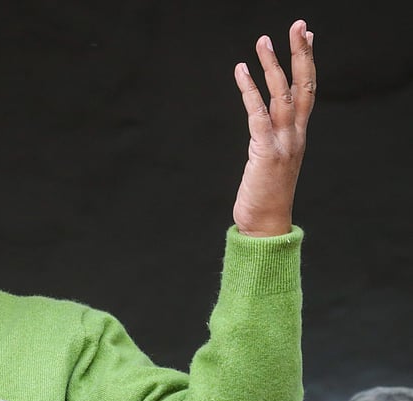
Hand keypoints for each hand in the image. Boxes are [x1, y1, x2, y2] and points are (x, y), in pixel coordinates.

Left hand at [232, 19, 315, 236]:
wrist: (265, 225)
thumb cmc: (264, 196)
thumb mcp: (271, 161)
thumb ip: (270, 140)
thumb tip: (261, 122)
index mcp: (298, 135)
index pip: (308, 91)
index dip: (308, 63)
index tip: (307, 36)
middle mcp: (295, 135)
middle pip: (303, 86)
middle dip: (300, 54)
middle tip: (298, 24)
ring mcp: (283, 144)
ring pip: (282, 95)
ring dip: (272, 66)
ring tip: (264, 40)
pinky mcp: (265, 153)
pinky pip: (257, 115)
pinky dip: (249, 91)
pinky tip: (241, 71)